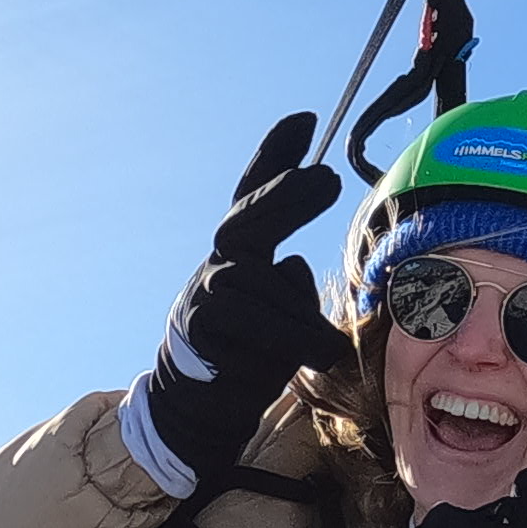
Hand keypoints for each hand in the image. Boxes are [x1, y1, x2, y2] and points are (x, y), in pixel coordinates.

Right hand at [130, 116, 348, 488]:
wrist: (198, 408)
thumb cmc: (249, 353)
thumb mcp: (280, 311)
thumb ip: (289, 284)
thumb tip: (291, 264)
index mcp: (243, 251)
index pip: (255, 194)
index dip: (274, 154)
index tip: (305, 119)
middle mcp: (222, 263)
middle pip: (249, 218)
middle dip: (287, 195)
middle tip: (327, 178)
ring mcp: (208, 294)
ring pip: (263, 285)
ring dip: (300, 319)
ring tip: (326, 347)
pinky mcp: (202, 329)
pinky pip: (256, 324)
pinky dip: (292, 340)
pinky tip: (317, 355)